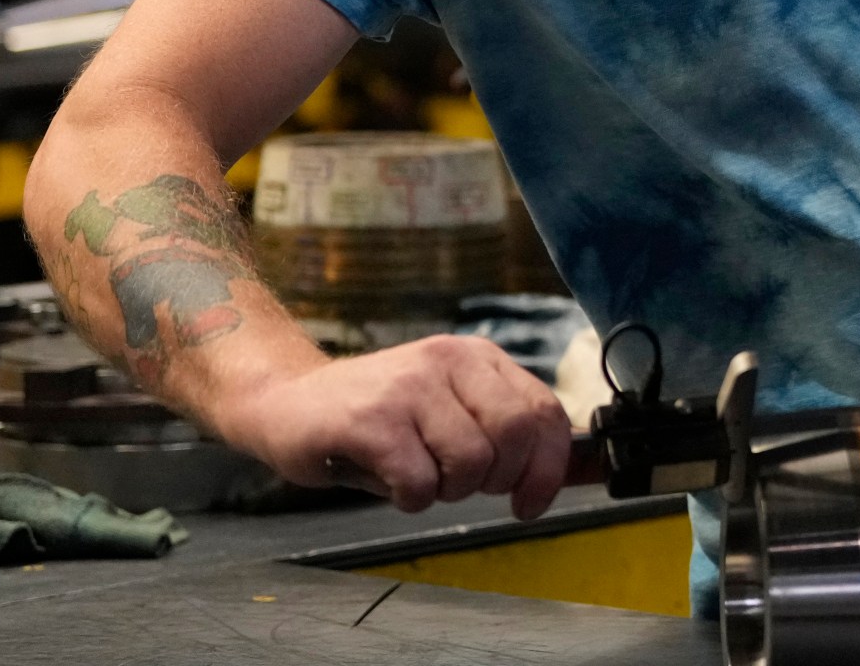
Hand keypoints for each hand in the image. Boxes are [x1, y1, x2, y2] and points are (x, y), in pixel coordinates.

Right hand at [212, 335, 572, 518]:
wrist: (285, 402)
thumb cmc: (377, 418)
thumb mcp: (448, 410)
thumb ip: (503, 432)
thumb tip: (574, 473)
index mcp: (477, 357)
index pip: (544, 412)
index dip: (549, 467)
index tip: (532, 503)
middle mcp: (447, 361)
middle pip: (514, 437)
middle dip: (496, 480)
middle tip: (458, 485)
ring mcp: (408, 387)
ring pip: (469, 463)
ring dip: (447, 490)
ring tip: (416, 475)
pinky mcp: (370, 420)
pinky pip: (418, 482)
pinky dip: (409, 499)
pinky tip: (387, 480)